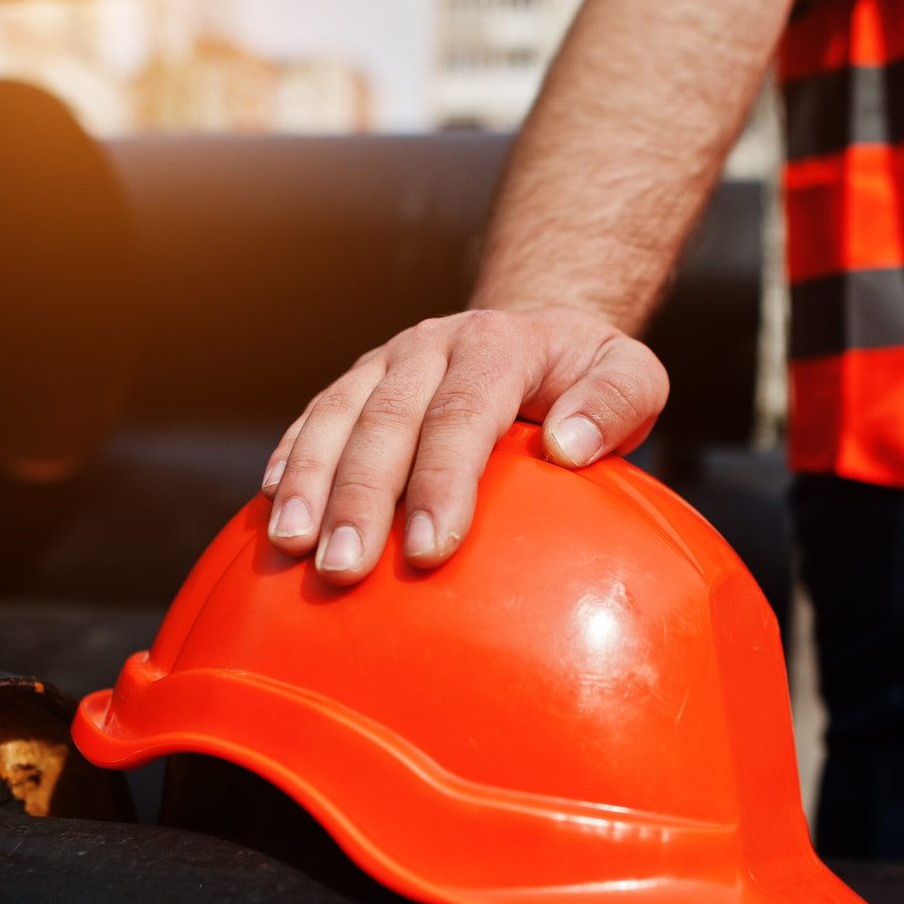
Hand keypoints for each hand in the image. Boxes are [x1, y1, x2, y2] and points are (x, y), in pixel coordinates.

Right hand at [260, 305, 668, 583]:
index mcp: (498, 344)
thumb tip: (569, 447)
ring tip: (292, 547)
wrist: (537, 334)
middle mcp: (432, 346)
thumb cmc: (588, 378)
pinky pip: (313, 420)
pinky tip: (271, 512)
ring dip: (309, 483)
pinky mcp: (356, 386)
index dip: (442, 480)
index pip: (465, 413)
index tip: (429, 550)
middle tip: (345, 569)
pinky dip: (289, 463)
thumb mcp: (632, 376)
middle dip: (361, 497)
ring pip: (337, 417)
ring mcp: (385, 363)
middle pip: (388, 421)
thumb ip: (617, 401)